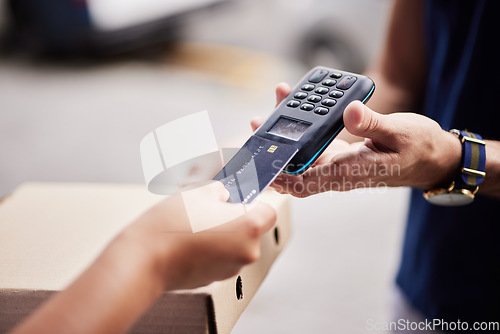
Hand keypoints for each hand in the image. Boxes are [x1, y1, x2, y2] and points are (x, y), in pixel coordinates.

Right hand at [121, 181, 276, 289]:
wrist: (143, 260)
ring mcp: (231, 269)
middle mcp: (247, 252)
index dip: (253, 202)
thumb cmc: (171, 225)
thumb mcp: (200, 191)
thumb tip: (225, 194)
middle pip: (251, 229)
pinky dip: (209, 249)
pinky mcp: (214, 279)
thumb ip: (221, 190)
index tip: (235, 199)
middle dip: (233, 217)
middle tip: (208, 208)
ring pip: (234, 244)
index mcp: (249, 227)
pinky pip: (220, 258)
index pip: (267, 212)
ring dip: (221, 233)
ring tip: (193, 225)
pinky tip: (187, 242)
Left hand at [250, 83, 461, 197]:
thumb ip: (372, 124)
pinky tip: (293, 115)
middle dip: (272, 156)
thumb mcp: (400, 132)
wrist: (434, 158)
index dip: (279, 177)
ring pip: (301, 159)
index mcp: (349, 172)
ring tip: (265, 117)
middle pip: (295, 171)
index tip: (258, 165)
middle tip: (256, 131)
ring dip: (282, 143)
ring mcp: (338, 166)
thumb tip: (348, 112)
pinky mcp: (341, 156)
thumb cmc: (420, 149)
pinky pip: (313, 149)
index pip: (305, 183)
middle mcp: (339, 173)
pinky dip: (300, 135)